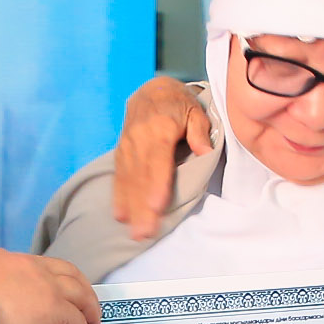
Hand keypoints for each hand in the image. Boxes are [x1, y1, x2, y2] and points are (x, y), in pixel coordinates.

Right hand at [0, 249, 100, 323]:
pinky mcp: (54, 309)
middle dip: (81, 292)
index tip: (55, 297)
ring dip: (90, 315)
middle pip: (70, 274)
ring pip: (81, 295)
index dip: (52, 281)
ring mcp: (45, 286)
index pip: (39, 266)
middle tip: (85, 312)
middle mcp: (30, 267)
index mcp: (6, 260)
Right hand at [114, 74, 214, 240]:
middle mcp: (138, 139)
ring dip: (131, 208)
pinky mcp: (121, 152)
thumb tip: (204, 150)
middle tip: (145, 233)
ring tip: (135, 232)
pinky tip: (121, 216)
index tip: (157, 207)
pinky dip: (119, 197)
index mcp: (159, 128)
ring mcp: (127, 147)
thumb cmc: (177, 103)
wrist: (151, 90)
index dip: (157, 185)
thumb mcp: (195, 110)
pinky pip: (119, 176)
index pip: (157, 161)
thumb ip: (199, 131)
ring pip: (128, 181)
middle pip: (141, 177)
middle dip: (142, 207)